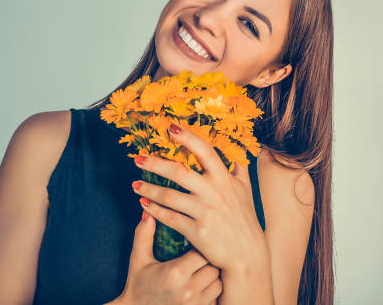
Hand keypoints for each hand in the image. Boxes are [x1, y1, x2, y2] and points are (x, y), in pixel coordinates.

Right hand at [112, 210, 221, 304]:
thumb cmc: (137, 286)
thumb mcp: (138, 259)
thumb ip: (143, 234)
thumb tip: (149, 210)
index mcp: (175, 272)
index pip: (202, 250)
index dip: (201, 245)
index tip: (195, 243)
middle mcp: (189, 290)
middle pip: (214, 266)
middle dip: (209, 259)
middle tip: (200, 255)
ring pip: (218, 283)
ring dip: (213, 276)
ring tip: (201, 271)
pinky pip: (216, 299)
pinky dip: (211, 292)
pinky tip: (200, 286)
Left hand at [131, 122, 267, 273]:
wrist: (247, 255)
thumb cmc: (244, 219)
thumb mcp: (245, 190)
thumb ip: (239, 167)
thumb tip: (238, 147)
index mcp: (224, 179)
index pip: (205, 152)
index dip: (188, 138)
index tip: (171, 127)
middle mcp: (214, 193)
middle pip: (179, 172)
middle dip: (155, 163)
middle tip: (138, 158)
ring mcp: (205, 213)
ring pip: (169, 196)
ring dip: (148, 189)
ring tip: (135, 185)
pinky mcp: (197, 232)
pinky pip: (170, 218)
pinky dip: (154, 211)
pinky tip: (144, 205)